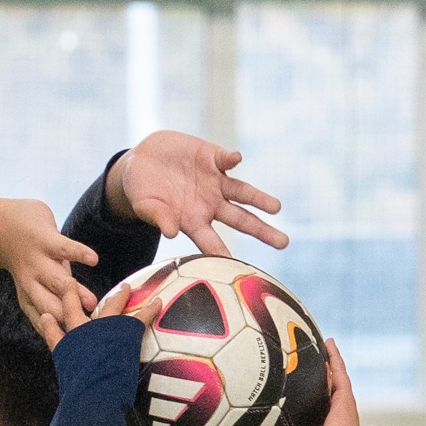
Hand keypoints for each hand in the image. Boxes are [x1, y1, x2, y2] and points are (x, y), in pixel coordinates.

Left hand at [0, 200, 98, 347]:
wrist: (5, 227)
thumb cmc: (33, 263)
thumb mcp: (40, 288)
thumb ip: (60, 306)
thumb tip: (87, 327)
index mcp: (29, 300)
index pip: (46, 323)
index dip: (61, 336)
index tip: (80, 347)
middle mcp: (31, 284)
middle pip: (50, 307)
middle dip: (67, 318)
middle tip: (87, 329)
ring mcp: (37, 261)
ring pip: (57, 280)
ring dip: (74, 291)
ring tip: (92, 302)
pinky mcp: (45, 239)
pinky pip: (64, 247)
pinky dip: (79, 253)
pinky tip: (94, 260)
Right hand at [111, 132, 288, 257]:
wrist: (142, 161)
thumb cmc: (142, 191)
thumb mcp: (145, 206)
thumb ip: (158, 217)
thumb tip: (169, 232)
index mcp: (194, 222)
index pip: (213, 243)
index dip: (224, 253)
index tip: (239, 266)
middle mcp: (210, 205)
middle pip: (241, 221)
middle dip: (262, 231)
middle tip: (283, 243)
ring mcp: (214, 182)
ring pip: (243, 192)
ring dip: (259, 199)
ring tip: (276, 208)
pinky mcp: (211, 158)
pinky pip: (225, 160)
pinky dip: (231, 159)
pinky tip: (235, 158)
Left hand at [295, 330, 361, 425]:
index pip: (309, 411)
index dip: (302, 402)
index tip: (293, 393)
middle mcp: (330, 415)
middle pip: (319, 391)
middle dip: (313, 379)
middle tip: (303, 362)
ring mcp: (338, 404)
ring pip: (329, 378)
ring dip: (324, 363)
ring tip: (315, 345)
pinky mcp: (345, 396)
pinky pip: (338, 371)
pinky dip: (334, 356)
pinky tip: (329, 342)